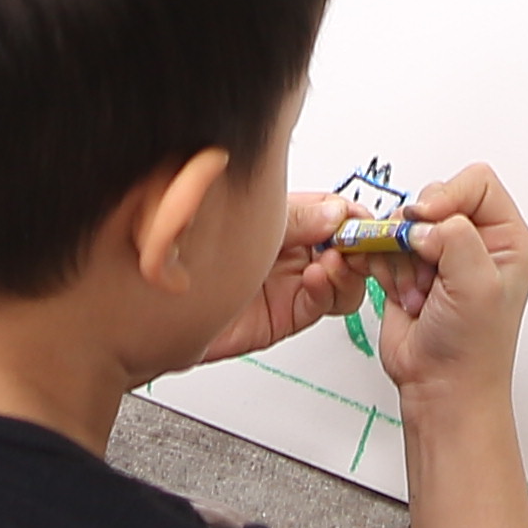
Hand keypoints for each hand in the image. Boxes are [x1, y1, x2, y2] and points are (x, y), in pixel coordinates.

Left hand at [194, 187, 375, 364]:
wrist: (160, 299)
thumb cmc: (192, 249)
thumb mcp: (253, 221)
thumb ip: (297, 219)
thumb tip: (338, 213)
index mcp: (287, 218)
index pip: (336, 214)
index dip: (355, 218)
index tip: (368, 221)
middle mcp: (292, 250)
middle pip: (346, 247)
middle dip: (358, 246)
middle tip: (359, 244)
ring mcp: (291, 283)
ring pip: (342, 279)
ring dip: (346, 270)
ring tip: (331, 262)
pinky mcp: (285, 315)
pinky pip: (321, 304)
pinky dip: (327, 291)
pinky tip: (316, 279)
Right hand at [366, 164, 527, 413]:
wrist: (440, 389)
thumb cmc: (473, 350)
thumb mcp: (479, 285)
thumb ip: (456, 236)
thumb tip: (422, 221)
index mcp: (505, 238)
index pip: (476, 183)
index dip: (448, 195)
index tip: (429, 220)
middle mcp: (474, 242)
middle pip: (432, 200)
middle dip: (419, 236)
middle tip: (429, 272)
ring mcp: (439, 255)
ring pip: (402, 224)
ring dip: (401, 258)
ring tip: (420, 294)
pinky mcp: (408, 269)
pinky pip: (382, 246)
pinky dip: (384, 268)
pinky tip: (403, 297)